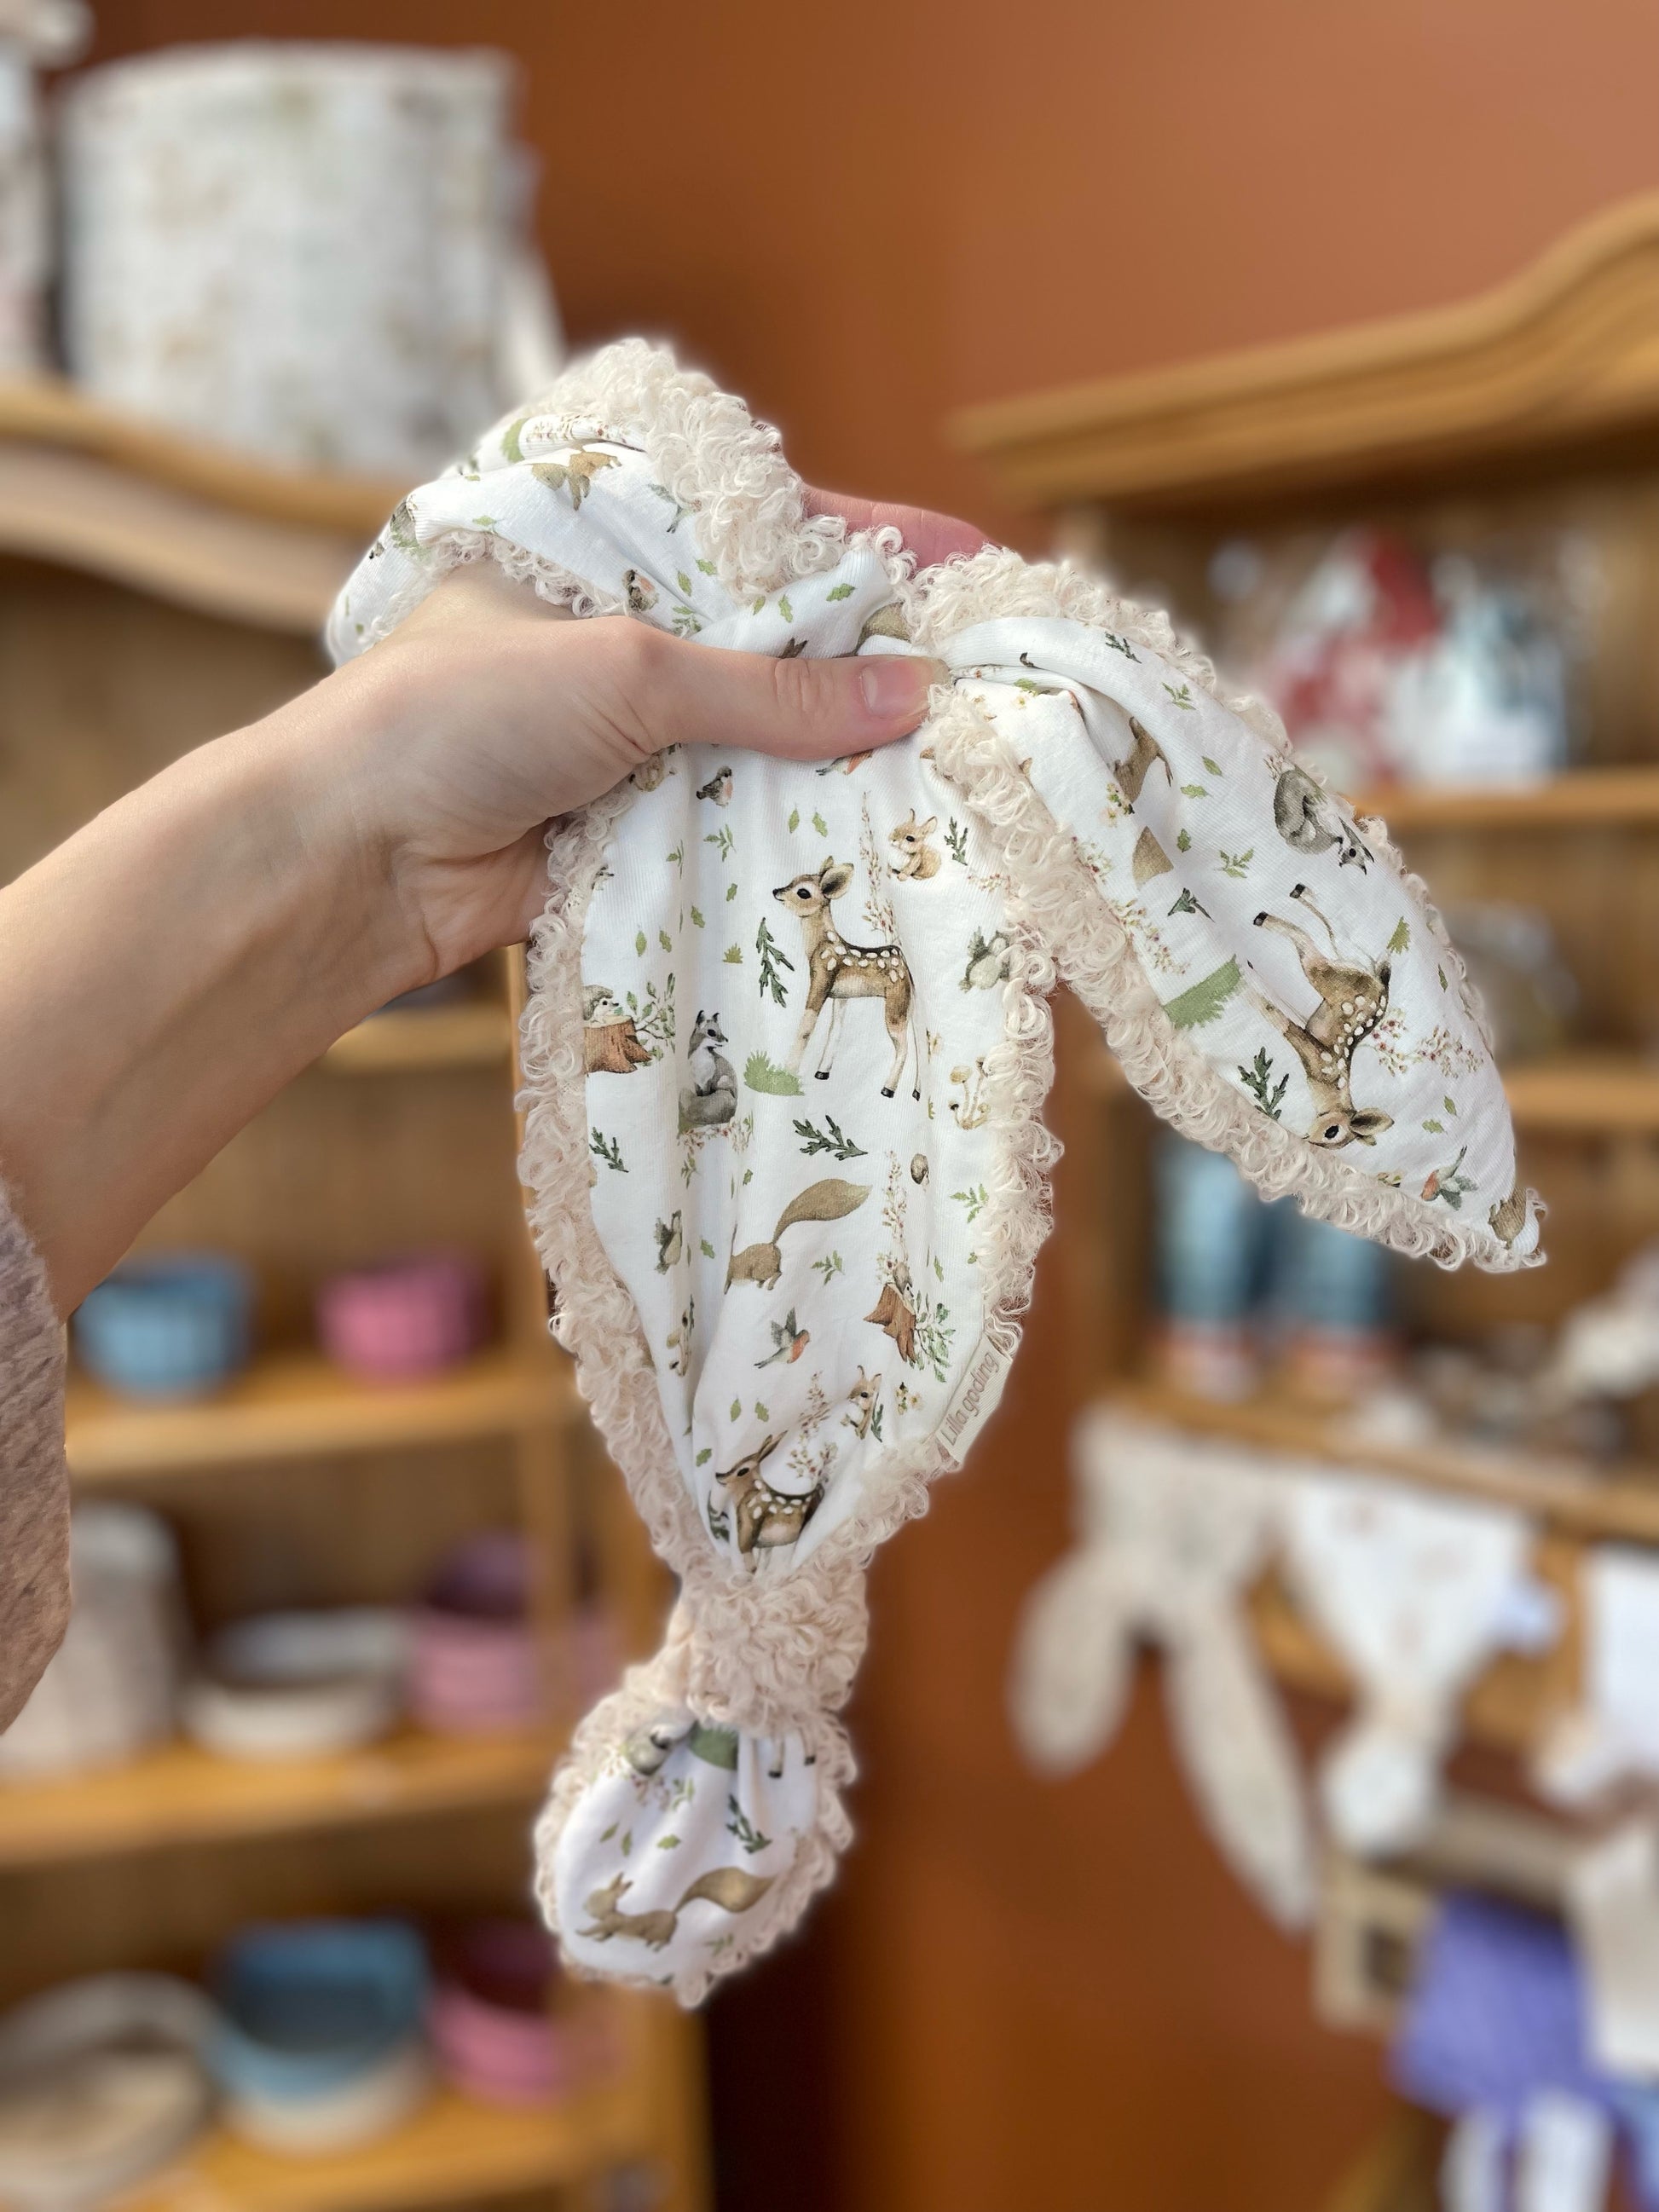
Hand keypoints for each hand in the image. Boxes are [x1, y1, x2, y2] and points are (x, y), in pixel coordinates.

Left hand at [304, 488, 987, 984]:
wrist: (357, 854)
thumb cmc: (466, 711)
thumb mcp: (629, 669)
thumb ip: (771, 690)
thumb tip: (912, 697)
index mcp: (611, 558)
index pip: (762, 532)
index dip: (867, 542)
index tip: (968, 562)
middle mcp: (629, 642)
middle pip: (779, 645)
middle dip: (874, 662)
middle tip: (984, 671)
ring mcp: (634, 742)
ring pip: (767, 742)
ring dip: (844, 757)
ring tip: (959, 756)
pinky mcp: (635, 829)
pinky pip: (739, 823)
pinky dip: (798, 830)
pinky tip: (879, 833)